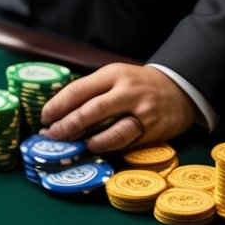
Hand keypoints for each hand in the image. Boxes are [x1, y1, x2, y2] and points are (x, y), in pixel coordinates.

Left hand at [39, 63, 198, 152]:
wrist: (180, 88)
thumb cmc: (137, 85)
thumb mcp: (115, 77)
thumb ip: (90, 91)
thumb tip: (56, 114)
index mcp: (114, 74)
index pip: (79, 90)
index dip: (57, 106)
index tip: (43, 118)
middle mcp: (128, 92)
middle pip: (92, 111)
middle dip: (67, 126)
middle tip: (50, 135)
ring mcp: (143, 112)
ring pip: (111, 132)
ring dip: (88, 142)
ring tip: (73, 145)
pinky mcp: (153, 130)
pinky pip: (126, 143)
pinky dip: (107, 148)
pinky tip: (94, 150)